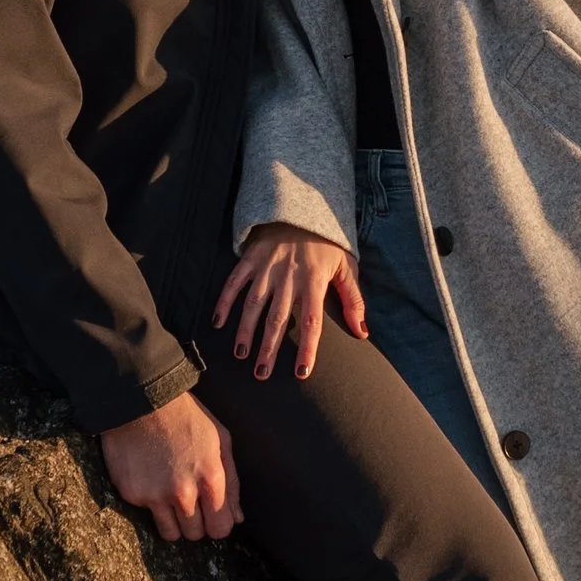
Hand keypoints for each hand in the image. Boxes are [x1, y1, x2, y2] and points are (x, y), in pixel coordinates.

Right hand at [100, 392, 240, 542]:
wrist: (142, 400)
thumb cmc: (187, 417)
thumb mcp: (221, 440)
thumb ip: (232, 483)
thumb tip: (237, 518)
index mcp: (210, 478)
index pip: (220, 529)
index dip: (217, 524)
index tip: (211, 515)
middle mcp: (183, 492)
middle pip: (195, 535)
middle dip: (196, 523)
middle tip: (189, 502)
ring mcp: (155, 495)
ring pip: (171, 534)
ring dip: (174, 522)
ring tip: (171, 497)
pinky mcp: (132, 494)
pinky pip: (145, 515)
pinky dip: (149, 503)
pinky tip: (150, 478)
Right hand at [212, 221, 368, 380]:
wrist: (302, 206)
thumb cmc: (327, 242)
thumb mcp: (346, 267)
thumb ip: (353, 301)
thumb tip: (362, 332)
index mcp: (314, 281)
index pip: (311, 321)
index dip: (307, 348)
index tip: (301, 373)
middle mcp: (289, 276)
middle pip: (277, 319)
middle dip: (269, 349)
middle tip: (262, 374)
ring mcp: (267, 267)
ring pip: (253, 304)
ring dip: (245, 331)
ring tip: (241, 354)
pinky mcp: (251, 258)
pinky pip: (234, 282)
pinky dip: (224, 301)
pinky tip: (218, 322)